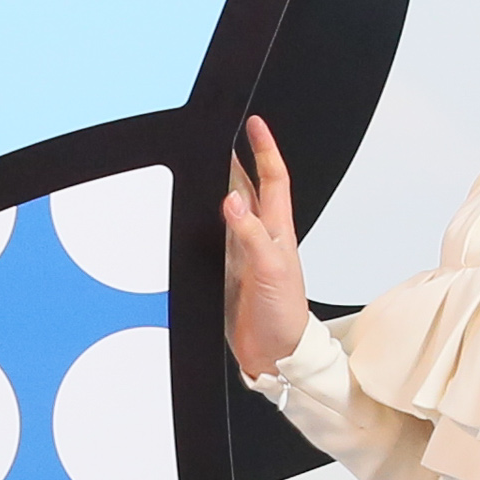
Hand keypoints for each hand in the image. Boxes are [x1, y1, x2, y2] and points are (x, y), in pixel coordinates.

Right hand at [223, 115, 310, 382]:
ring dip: (220, 185)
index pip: (272, 179)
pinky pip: (214, 237)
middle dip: (238, 160)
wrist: (276, 354)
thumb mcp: (270, 270)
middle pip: (249, 187)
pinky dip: (205, 221)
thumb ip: (250, 235)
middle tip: (223, 134)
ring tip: (208, 163)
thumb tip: (232, 200)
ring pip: (230, 209)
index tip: (254, 125)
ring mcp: (243, 253)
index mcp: (277, 230)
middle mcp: (261, 237)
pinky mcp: (227, 271)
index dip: (264, 150)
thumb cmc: (284, 314)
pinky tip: (195, 213)